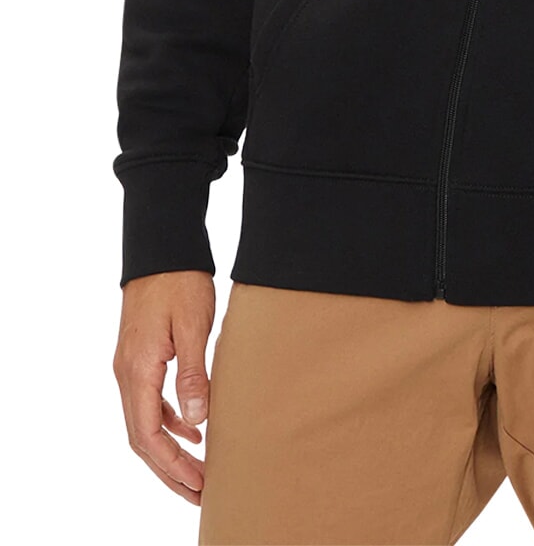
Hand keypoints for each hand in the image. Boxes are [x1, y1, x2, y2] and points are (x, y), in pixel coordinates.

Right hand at [113, 270, 215, 504]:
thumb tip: (196, 420)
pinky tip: (193, 428)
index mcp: (137, 370)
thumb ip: (193, 374)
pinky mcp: (140, 356)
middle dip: (169, 470)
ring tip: (198, 471)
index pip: (148, 435)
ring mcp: (130, 365)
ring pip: (145, 423)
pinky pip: (150, 401)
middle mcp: (127, 373)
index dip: (172, 465)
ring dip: (169, 450)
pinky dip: (169, 421)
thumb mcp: (194, 326)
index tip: (198, 484)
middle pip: (142, 438)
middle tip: (199, 493)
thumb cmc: (180, 282)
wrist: (163, 248)